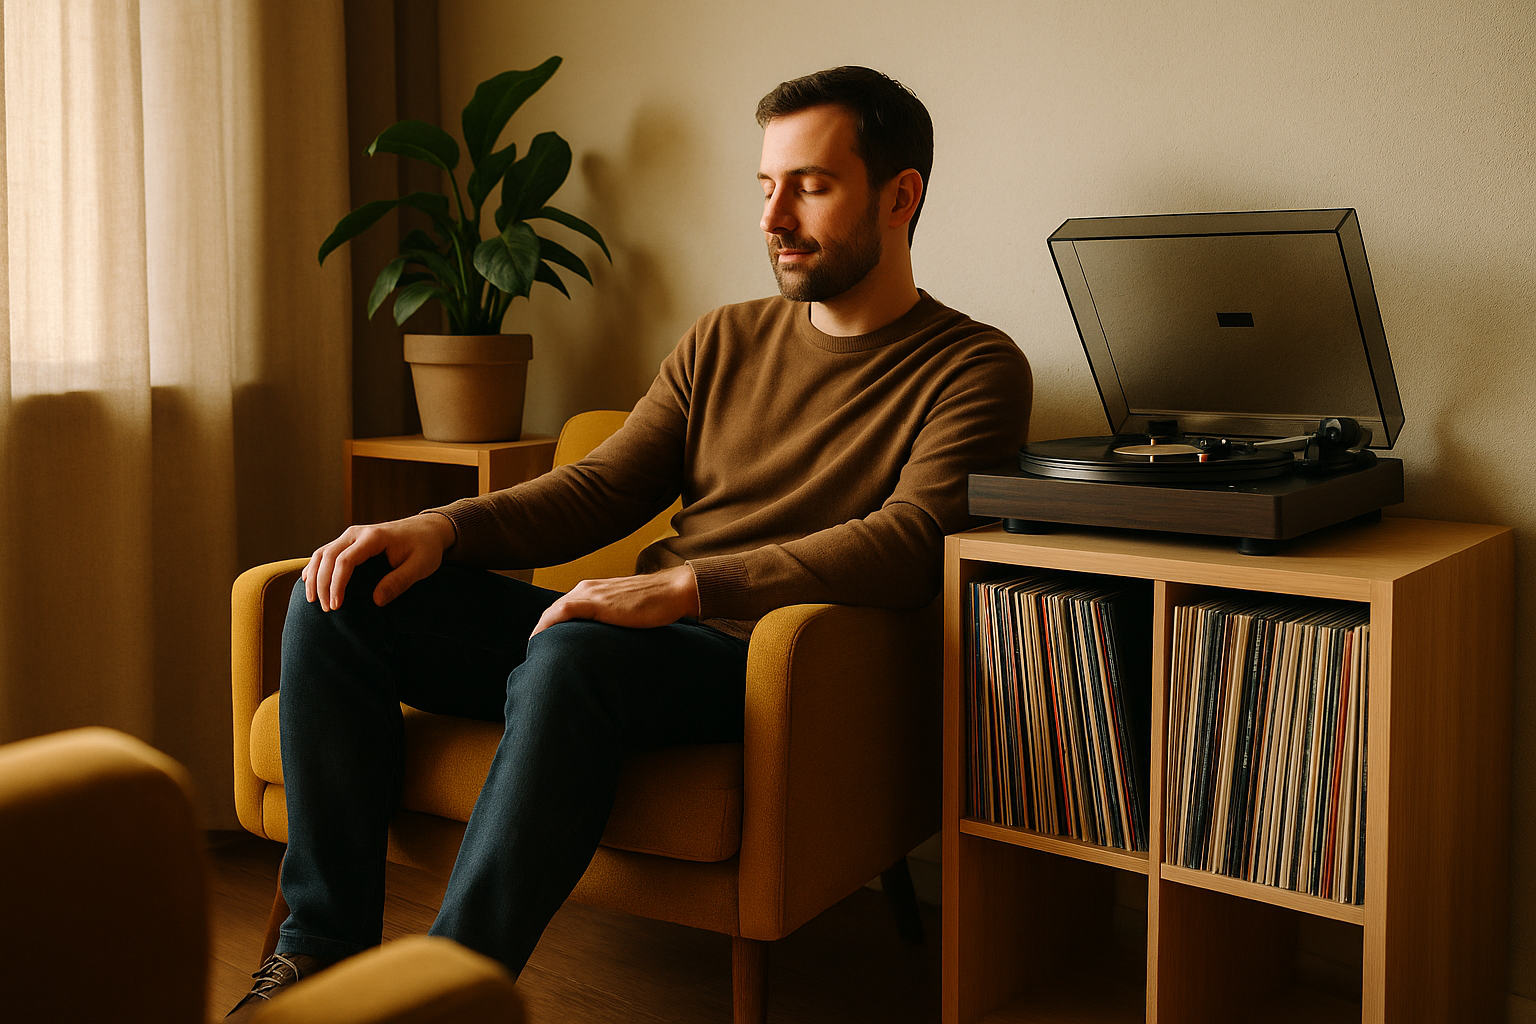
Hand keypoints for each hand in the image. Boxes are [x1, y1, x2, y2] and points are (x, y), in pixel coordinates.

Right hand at [302, 513, 457, 610]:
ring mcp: (351, 535)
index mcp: (374, 537)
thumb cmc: (425, 547)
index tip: (337, 606)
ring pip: (322, 553)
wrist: (427, 529)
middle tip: (326, 609)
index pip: (345, 560)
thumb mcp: (420, 566)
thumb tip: (376, 601)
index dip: (337, 584)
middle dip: (322, 584)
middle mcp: (357, 533)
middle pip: (328, 556)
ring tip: (313, 600)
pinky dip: (315, 567)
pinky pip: (326, 553)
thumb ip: (399, 582)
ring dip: (314, 576)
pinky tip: (309, 582)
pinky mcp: (349, 541)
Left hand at [531, 565, 700, 636]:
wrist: (673, 592)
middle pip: (553, 612)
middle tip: (535, 655)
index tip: (544, 648)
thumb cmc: (654, 604)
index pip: (561, 610)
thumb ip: (609, 620)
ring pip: (553, 611)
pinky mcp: (597, 602)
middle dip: (540, 632)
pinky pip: (563, 611)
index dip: (548, 629)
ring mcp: (591, 593)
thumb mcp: (624, 612)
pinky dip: (548, 625)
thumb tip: (602, 641)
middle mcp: (586, 588)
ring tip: (535, 653)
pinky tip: (542, 640)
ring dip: (541, 631)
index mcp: (591, 590)